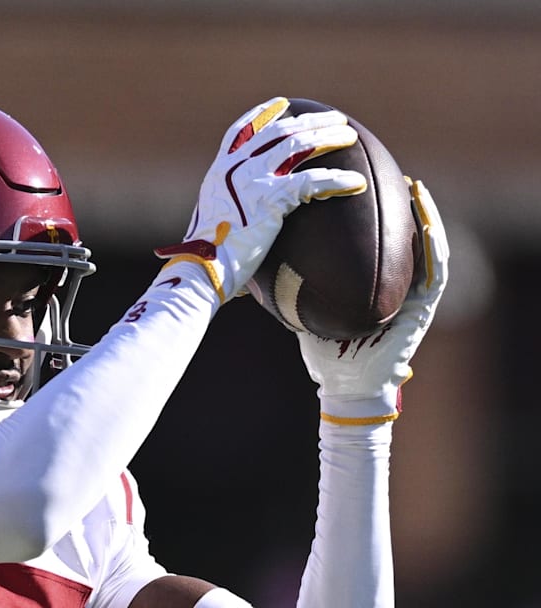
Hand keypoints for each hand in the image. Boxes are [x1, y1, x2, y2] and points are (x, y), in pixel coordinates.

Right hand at [156, 97, 366, 301]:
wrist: (202, 266)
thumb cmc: (209, 257)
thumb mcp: (213, 220)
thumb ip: (230, 208)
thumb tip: (244, 219)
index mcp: (220, 171)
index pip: (241, 131)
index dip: (263, 114)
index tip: (282, 103)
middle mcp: (234, 167)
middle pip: (279, 131)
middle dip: (310, 120)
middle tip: (334, 118)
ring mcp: (252, 179)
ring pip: (298, 146)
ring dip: (328, 137)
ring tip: (350, 136)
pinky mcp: (269, 197)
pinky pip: (312, 182)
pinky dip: (336, 181)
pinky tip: (357, 183)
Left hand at [297, 178, 449, 421]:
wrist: (345, 385)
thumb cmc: (323, 347)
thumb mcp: (305, 303)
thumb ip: (292, 278)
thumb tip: (259, 250)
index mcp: (371, 278)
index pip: (375, 237)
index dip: (370, 210)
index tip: (357, 180)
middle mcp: (396, 282)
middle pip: (402, 234)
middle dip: (400, 202)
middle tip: (389, 171)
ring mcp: (415, 295)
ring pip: (426, 246)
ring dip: (426, 216)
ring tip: (415, 188)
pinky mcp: (426, 309)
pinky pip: (435, 273)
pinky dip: (434, 248)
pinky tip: (428, 226)